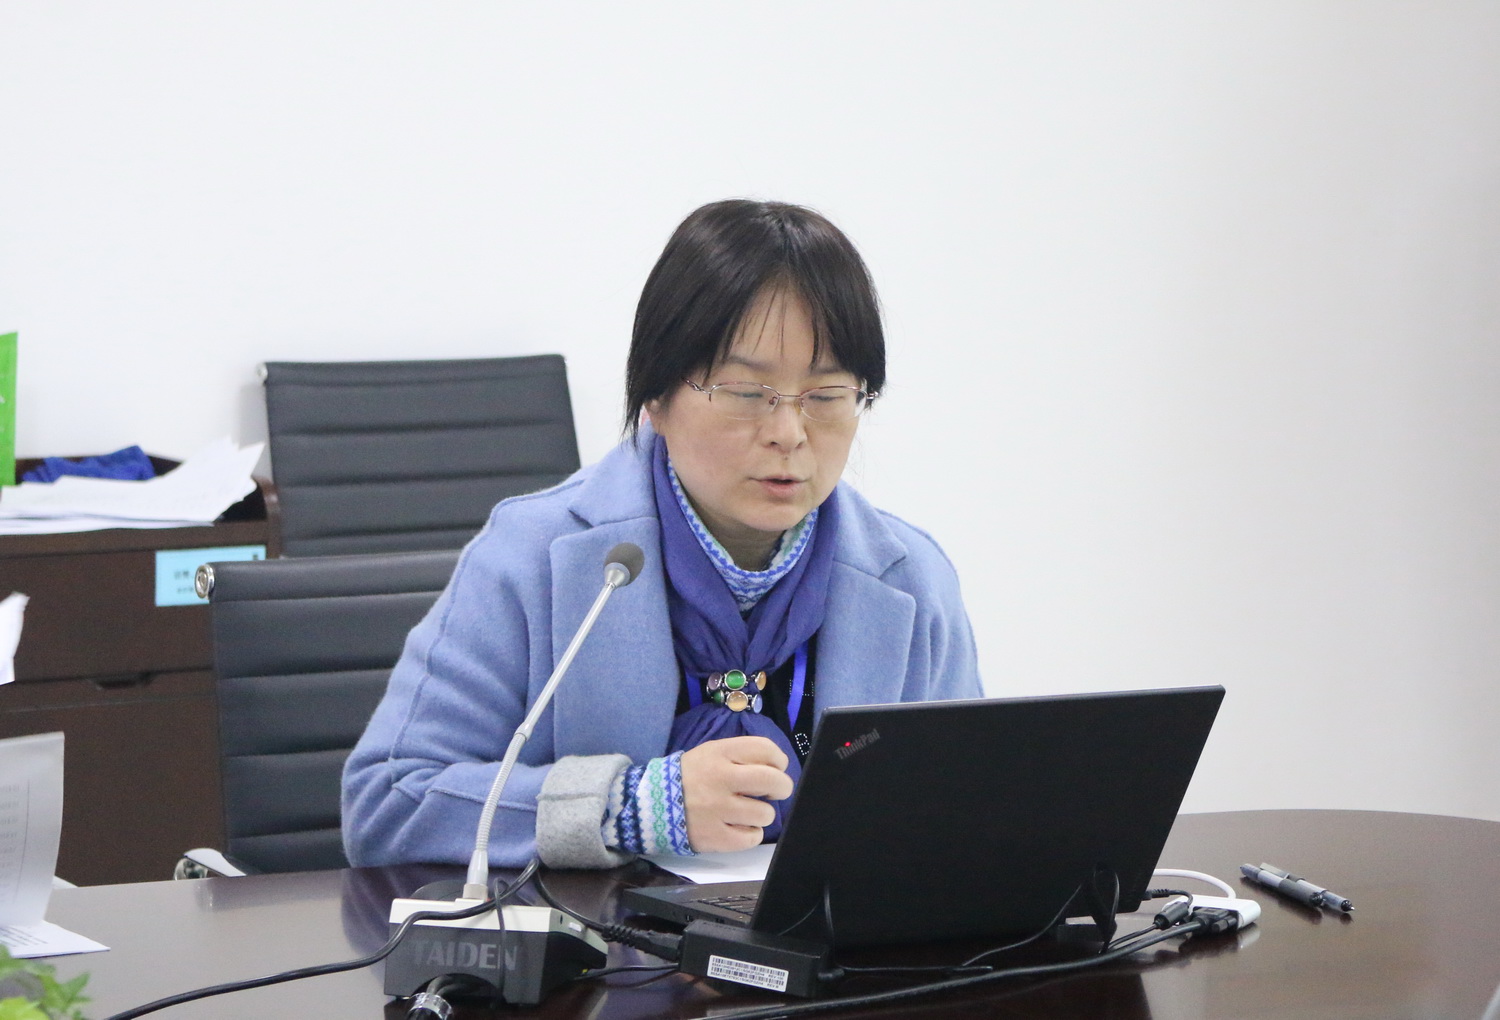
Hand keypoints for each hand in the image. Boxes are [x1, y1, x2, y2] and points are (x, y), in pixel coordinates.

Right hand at [679, 736, 793, 852]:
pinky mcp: (715, 837)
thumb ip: (741, 755)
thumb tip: (777, 766)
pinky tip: (739, 827)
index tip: (776, 768)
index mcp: (720, 754)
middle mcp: (720, 779)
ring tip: (748, 812)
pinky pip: (752, 838)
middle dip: (782, 787)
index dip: (779, 760)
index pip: (765, 749)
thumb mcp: (710, 753)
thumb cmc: (690, 777)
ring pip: (765, 814)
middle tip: (775, 792)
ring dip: (762, 814)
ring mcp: (718, 810)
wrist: (652, 805)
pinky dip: (751, 834)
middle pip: (773, 781)